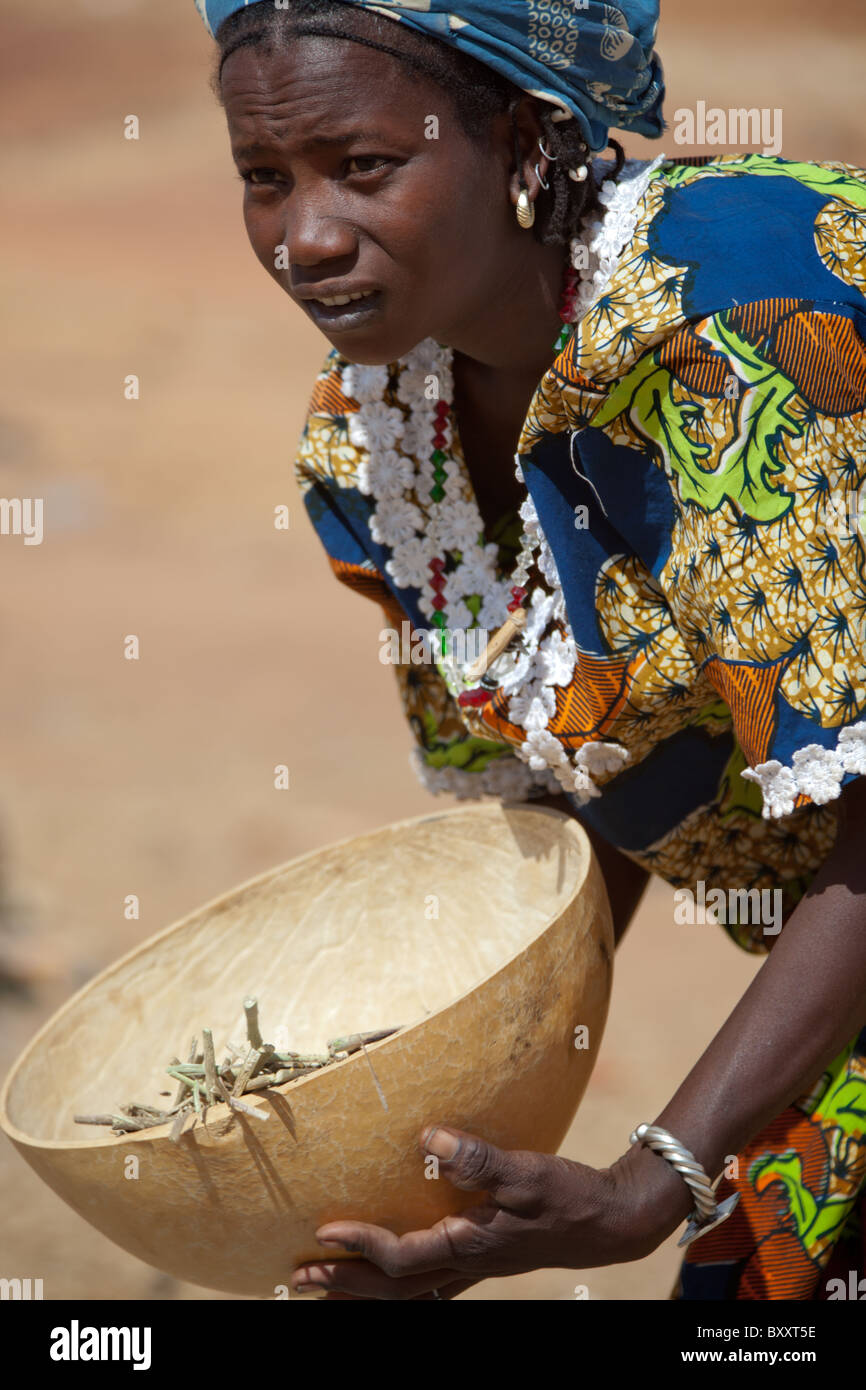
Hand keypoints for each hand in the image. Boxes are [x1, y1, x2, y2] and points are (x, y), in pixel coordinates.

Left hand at [291, 1123, 674, 1299]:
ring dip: (364, 1292)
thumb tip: (427, 1138)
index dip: (359, 1246)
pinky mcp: (484, 1260)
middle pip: (392, 1289)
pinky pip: (430, 1285)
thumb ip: (477, 1158)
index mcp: (468, 1244)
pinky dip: (400, 1286)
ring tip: (327, 1287)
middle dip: (344, 1285)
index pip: (399, 1256)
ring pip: (408, 1293)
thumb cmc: (567, 1195)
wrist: (608, 1221)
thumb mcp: (526, 1171)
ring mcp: (474, 1267)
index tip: (323, 1230)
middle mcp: (464, 1263)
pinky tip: (389, 1280)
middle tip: (300, 1278)